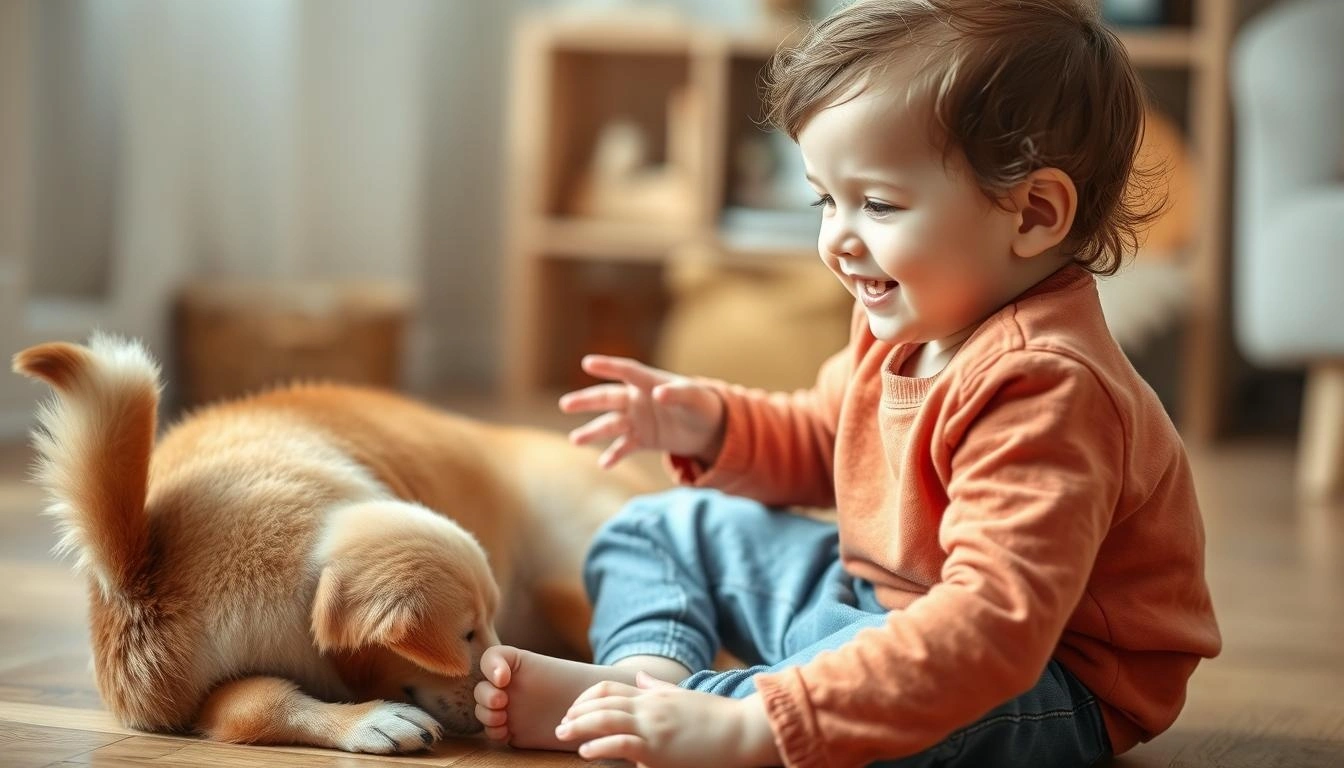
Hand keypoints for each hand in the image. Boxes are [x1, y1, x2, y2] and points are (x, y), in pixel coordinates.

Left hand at [554, 673, 779, 767]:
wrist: (743, 731)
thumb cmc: (717, 718)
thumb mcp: (684, 697)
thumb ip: (659, 688)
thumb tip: (641, 677)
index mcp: (653, 696)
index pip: (609, 688)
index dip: (586, 698)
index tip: (573, 711)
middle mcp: (649, 707)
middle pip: (601, 702)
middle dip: (576, 713)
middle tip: (560, 726)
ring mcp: (653, 727)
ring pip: (605, 719)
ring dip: (580, 726)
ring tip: (563, 735)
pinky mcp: (659, 749)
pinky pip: (622, 743)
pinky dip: (600, 745)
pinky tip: (586, 750)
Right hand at [559, 355, 724, 468]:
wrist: (709, 428)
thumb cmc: (702, 404)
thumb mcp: (694, 397)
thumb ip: (677, 394)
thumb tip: (658, 394)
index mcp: (649, 382)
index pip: (626, 372)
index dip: (608, 367)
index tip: (587, 363)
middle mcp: (638, 399)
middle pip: (608, 398)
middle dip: (587, 401)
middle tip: (566, 404)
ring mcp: (637, 420)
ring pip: (610, 425)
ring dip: (593, 432)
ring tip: (575, 440)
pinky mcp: (642, 439)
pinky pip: (624, 446)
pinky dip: (614, 455)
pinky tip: (604, 464)